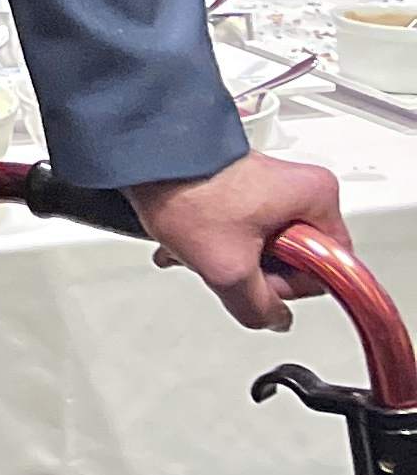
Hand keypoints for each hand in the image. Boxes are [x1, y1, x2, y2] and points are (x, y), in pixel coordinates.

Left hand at [129, 151, 350, 330]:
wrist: (144, 155)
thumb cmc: (187, 190)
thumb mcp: (228, 269)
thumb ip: (258, 307)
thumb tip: (274, 318)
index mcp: (318, 197)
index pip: (330, 267)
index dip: (290, 285)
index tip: (259, 281)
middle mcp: (301, 187)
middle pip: (294, 259)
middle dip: (251, 271)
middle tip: (223, 264)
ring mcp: (271, 186)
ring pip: (264, 247)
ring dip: (228, 258)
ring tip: (196, 253)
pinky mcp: (243, 187)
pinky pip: (243, 230)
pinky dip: (215, 242)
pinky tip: (185, 247)